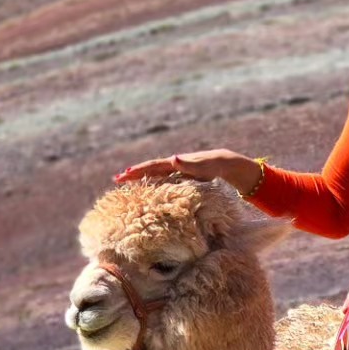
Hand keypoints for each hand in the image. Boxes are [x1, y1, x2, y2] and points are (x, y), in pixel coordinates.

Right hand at [114, 149, 259, 192]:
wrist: (231, 166)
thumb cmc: (220, 165)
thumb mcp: (208, 164)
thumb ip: (191, 164)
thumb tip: (173, 158)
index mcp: (178, 162)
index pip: (154, 165)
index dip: (139, 170)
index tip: (124, 175)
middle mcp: (176, 165)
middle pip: (151, 169)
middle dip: (134, 174)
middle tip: (117, 180)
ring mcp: (179, 171)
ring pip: (156, 175)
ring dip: (142, 179)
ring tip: (127, 184)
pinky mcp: (184, 178)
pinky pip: (165, 181)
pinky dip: (154, 184)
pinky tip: (149, 190)